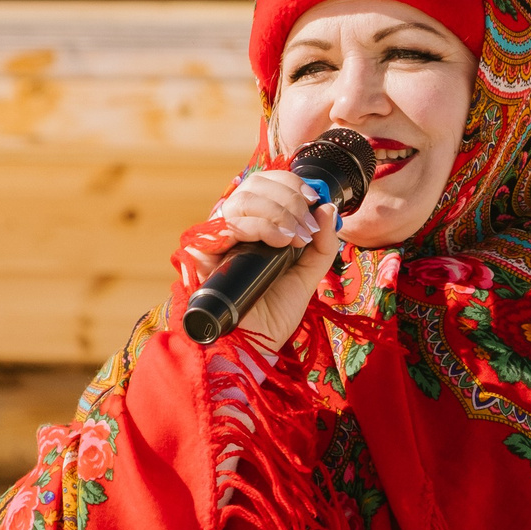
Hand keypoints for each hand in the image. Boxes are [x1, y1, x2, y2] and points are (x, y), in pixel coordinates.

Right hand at [175, 169, 341, 349]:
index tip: (313, 200)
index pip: (264, 185)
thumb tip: (329, 209)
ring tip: (296, 238)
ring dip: (277, 211)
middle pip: (253, 186)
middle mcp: (232, 227)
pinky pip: (228, 225)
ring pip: (241, 200)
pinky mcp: (201, 252)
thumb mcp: (308, 274)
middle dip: (288, 199)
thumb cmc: (274, 313)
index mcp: (254, 225)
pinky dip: (259, 226)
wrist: (254, 345)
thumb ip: (322, 244)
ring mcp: (216, 238)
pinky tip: (280, 241)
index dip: (289, 184)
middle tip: (308, 226)